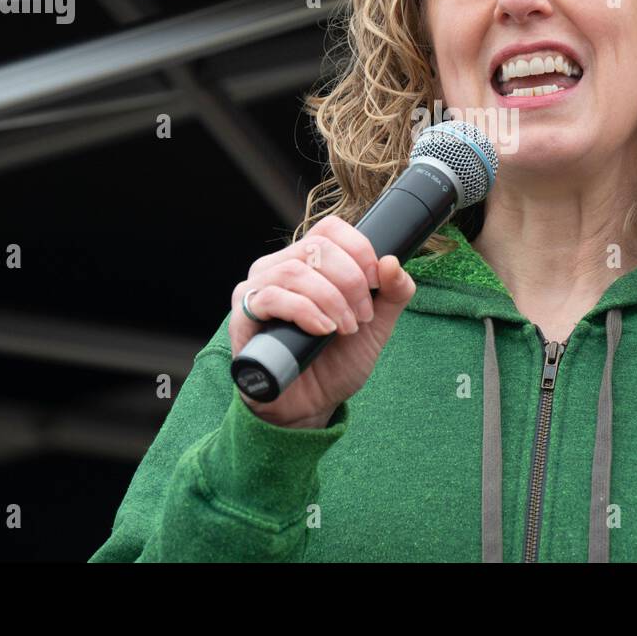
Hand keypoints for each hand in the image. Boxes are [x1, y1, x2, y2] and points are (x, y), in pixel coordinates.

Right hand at [229, 215, 416, 428]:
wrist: (310, 406)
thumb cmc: (337, 361)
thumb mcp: (376, 326)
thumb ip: (392, 294)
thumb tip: (393, 262)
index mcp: (308, 260)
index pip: (330, 229)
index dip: (359, 249)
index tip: (377, 281)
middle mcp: (279, 266)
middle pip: (317, 248)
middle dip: (351, 282)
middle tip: (363, 316)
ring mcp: (257, 288)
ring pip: (295, 271)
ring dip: (331, 299)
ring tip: (345, 328)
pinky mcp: (243, 316)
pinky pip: (271, 297)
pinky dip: (305, 311)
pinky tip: (323, 330)